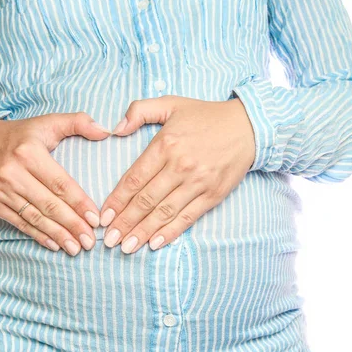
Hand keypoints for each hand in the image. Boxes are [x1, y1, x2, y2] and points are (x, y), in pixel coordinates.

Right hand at [0, 112, 111, 254]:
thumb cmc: (22, 135)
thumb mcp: (48, 122)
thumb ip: (78, 122)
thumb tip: (106, 131)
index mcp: (29, 152)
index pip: (60, 183)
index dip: (79, 203)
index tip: (96, 219)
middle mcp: (12, 172)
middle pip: (49, 204)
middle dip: (72, 225)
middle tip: (90, 241)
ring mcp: (1, 190)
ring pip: (35, 217)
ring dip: (58, 235)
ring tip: (77, 248)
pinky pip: (19, 223)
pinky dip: (38, 236)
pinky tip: (55, 245)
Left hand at [99, 95, 255, 253]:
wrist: (248, 126)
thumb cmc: (205, 116)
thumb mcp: (170, 103)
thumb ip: (139, 111)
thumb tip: (115, 128)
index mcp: (165, 145)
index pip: (134, 179)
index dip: (117, 200)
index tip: (104, 216)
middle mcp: (180, 166)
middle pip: (145, 200)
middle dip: (124, 222)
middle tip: (109, 240)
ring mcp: (197, 182)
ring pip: (164, 212)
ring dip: (143, 232)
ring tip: (126, 248)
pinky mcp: (213, 195)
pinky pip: (187, 217)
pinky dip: (171, 232)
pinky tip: (155, 244)